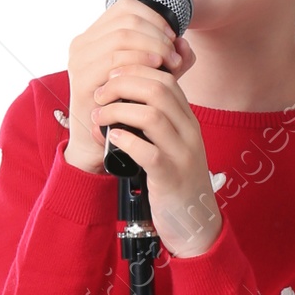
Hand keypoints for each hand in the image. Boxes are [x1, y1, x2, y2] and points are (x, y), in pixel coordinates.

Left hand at [64, 5, 216, 249]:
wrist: (194, 223)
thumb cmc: (174, 181)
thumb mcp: (169, 144)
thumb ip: (152, 122)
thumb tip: (115, 99)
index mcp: (188, 120)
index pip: (165, 78)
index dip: (135, 70)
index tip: (111, 76)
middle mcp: (189, 132)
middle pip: (158, 90)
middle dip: (123, 85)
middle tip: (100, 95)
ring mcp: (182, 154)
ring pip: (153, 116)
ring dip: (118, 111)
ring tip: (99, 117)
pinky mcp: (171, 178)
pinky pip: (148, 152)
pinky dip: (126, 141)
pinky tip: (112, 138)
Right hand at [66, 1, 194, 180]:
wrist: (102, 144)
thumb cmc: (127, 109)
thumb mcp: (152, 78)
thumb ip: (169, 60)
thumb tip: (185, 44)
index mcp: (95, 37)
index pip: (125, 7)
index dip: (153, 18)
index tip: (172, 38)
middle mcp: (82, 45)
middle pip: (127, 20)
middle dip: (157, 34)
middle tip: (174, 53)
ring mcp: (79, 61)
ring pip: (122, 36)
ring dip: (152, 46)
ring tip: (170, 63)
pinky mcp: (82, 79)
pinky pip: (115, 59)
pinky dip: (140, 59)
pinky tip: (157, 69)